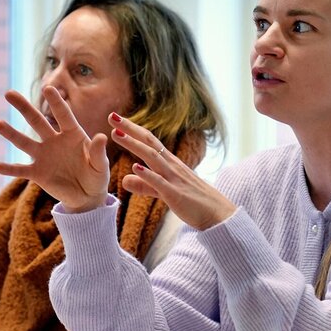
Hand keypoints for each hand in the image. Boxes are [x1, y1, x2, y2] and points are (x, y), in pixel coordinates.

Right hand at [0, 87, 109, 211]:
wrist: (87, 196)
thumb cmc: (96, 176)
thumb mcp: (100, 165)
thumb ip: (98, 152)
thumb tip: (101, 137)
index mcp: (73, 135)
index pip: (64, 115)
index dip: (56, 102)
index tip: (48, 88)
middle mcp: (55, 141)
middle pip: (37, 121)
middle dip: (24, 107)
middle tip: (9, 93)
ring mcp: (44, 156)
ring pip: (24, 142)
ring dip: (11, 133)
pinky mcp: (37, 173)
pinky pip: (20, 170)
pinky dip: (9, 168)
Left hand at [108, 113, 235, 230]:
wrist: (218, 214)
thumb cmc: (194, 202)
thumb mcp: (165, 191)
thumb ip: (146, 185)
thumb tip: (125, 180)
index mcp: (170, 164)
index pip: (150, 142)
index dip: (133, 130)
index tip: (116, 119)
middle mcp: (172, 167)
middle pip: (149, 143)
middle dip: (130, 129)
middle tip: (112, 116)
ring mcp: (174, 179)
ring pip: (152, 158)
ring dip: (134, 145)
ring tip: (116, 134)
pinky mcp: (176, 194)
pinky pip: (160, 183)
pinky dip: (148, 175)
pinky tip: (135, 168)